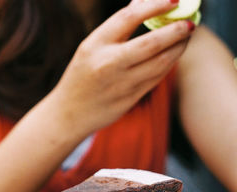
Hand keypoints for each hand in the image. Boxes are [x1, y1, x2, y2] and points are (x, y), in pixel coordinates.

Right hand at [53, 0, 193, 132]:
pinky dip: (168, 63)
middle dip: (176, 30)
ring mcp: (120, 84)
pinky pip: (157, 78)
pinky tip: (172, 54)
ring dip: (178, 47)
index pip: (128, 18)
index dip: (154, 6)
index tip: (172, 0)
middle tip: (189, 22)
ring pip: (160, 62)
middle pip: (151, 42)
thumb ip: (115, 30)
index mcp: (93, 46)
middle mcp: (107, 64)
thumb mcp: (88, 49)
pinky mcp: (130, 99)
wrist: (69, 113)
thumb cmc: (80, 77)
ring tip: (185, 36)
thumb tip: (141, 5)